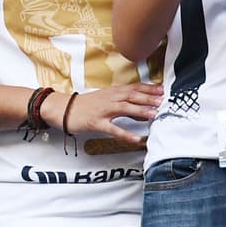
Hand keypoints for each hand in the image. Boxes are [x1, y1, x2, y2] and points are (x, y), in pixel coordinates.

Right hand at [41, 83, 162, 145]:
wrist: (63, 109)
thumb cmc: (85, 105)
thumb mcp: (105, 99)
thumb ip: (122, 101)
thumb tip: (141, 107)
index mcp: (112, 92)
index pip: (133, 88)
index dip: (148, 88)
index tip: (162, 89)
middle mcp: (109, 99)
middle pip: (131, 96)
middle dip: (148, 98)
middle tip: (163, 100)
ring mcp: (102, 110)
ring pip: (124, 108)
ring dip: (140, 111)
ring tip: (154, 114)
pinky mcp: (95, 122)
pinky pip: (112, 129)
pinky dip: (125, 134)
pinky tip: (136, 139)